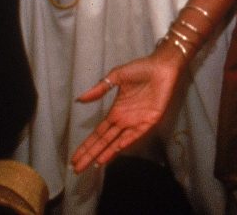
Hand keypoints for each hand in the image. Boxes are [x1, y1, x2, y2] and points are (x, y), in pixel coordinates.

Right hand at [70, 49, 183, 172]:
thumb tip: (79, 99)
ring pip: (117, 142)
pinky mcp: (149, 120)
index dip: (87, 145)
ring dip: (106, 153)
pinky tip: (116, 150)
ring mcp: (136, 122)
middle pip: (104, 141)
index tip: (74, 157)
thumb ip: (99, 89)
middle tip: (77, 169)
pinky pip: (136, 133)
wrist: (161, 66)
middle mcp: (124, 120)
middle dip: (91, 154)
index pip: (98, 133)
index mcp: (115, 112)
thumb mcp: (116, 77)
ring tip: (94, 166)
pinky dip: (126, 142)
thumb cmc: (141, 69)